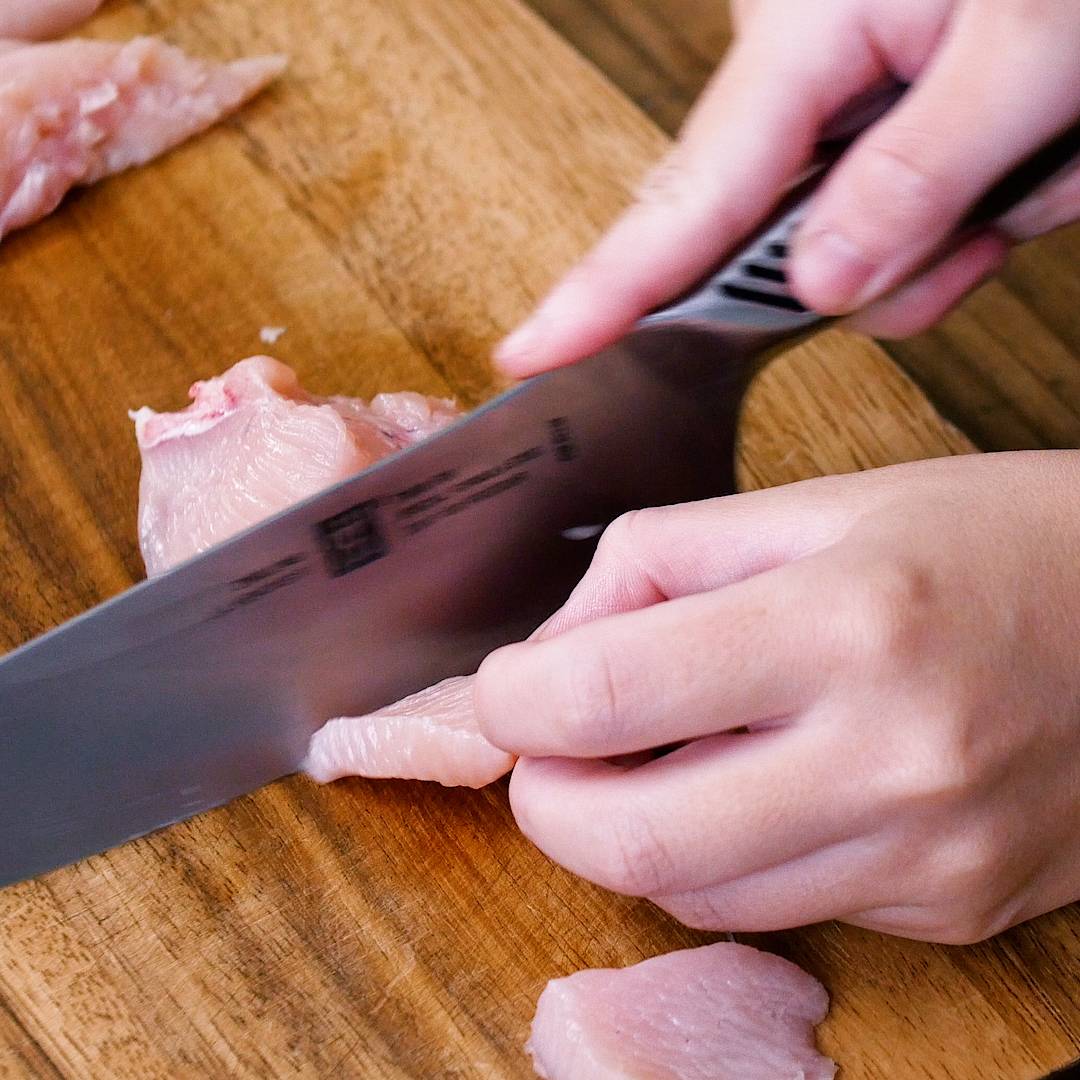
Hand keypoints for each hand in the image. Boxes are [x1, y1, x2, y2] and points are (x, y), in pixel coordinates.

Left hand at [474, 453, 1079, 942]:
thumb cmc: (985, 539)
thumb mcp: (817, 504)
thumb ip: (657, 561)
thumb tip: (552, 647)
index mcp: (847, 622)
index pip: (606, 694)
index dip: (513, 699)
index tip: (505, 687)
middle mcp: (892, 760)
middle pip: (629, 841)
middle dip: (546, 798)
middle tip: (547, 746)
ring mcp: (928, 857)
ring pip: (691, 894)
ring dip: (631, 830)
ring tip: (663, 750)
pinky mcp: (950, 909)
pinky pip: (775, 906)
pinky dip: (723, 855)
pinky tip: (756, 783)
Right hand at [495, 0, 1079, 372]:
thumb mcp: (1032, 49)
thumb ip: (918, 175)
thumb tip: (817, 282)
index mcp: (811, 31)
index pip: (685, 197)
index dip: (603, 290)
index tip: (530, 350)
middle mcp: (808, 71)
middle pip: (780, 241)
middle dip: (893, 255)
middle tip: (989, 214)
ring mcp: (846, 102)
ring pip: (856, 251)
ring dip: (953, 235)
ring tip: (1036, 149)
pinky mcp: (885, 126)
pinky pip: (903, 228)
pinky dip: (976, 218)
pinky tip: (1024, 158)